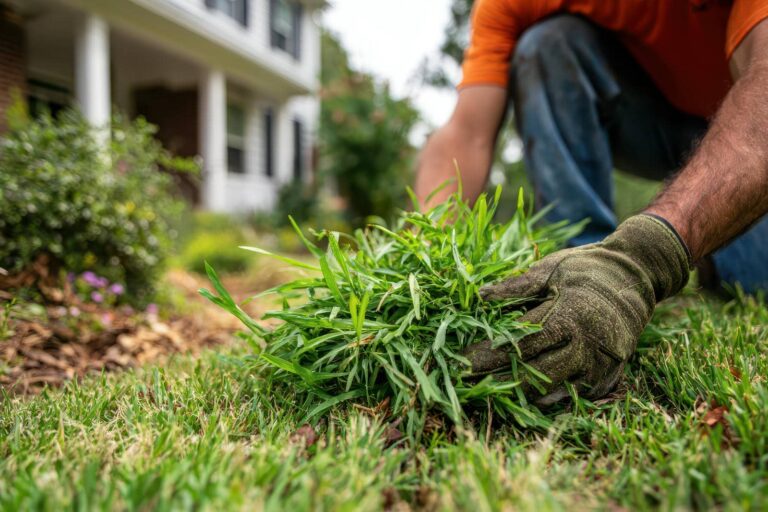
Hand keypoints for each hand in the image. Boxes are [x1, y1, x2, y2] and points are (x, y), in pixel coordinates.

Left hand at [465, 214, 690, 404]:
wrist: (637, 276)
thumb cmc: (586, 269)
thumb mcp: (550, 269)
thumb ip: (516, 287)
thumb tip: (480, 295)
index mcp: (568, 315)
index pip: (518, 341)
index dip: (488, 353)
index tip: (460, 360)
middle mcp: (584, 345)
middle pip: (532, 372)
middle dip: (495, 378)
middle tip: (465, 380)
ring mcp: (598, 364)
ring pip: (552, 389)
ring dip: (517, 392)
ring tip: (486, 391)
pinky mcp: (607, 375)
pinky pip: (573, 395)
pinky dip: (547, 396)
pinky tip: (522, 395)